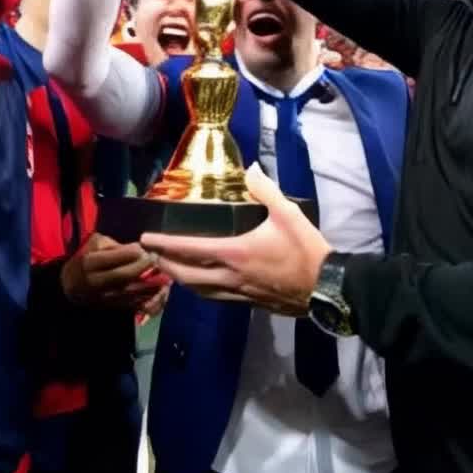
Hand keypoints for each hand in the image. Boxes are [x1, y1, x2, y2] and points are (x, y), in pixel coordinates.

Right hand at [61, 232, 169, 309]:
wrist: (71, 286)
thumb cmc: (85, 258)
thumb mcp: (94, 245)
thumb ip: (114, 246)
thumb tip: (138, 248)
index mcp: (90, 262)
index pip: (114, 258)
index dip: (132, 253)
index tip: (146, 248)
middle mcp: (97, 281)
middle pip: (124, 275)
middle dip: (143, 267)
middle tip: (157, 259)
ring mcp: (104, 296)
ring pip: (131, 291)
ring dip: (149, 284)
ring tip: (163, 275)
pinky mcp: (112, 306)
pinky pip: (132, 303)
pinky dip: (147, 297)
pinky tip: (158, 290)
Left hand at [141, 164, 331, 314]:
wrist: (326, 287)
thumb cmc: (306, 250)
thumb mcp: (288, 213)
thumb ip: (266, 190)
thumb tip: (251, 169)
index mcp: (235, 253)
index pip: (191, 250)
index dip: (165, 245)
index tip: (146, 239)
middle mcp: (230, 276)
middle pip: (187, 276)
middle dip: (166, 265)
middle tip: (151, 254)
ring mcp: (239, 293)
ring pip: (200, 291)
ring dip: (181, 279)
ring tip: (170, 268)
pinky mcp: (249, 302)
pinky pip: (216, 297)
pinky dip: (201, 288)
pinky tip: (202, 282)